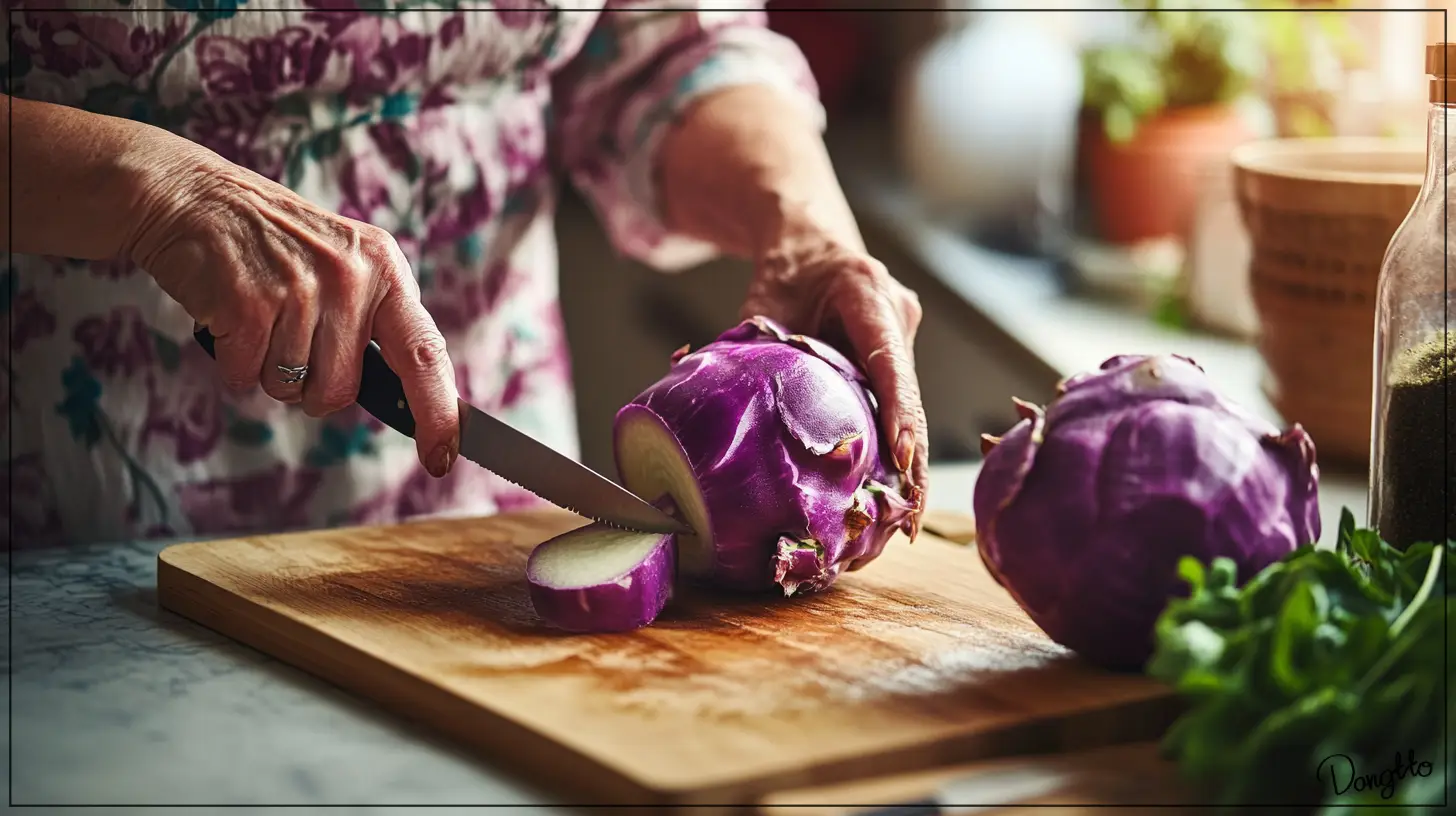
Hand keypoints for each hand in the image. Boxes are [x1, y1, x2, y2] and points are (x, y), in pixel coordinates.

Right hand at [120, 134, 460, 477]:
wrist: (192, 196)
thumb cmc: (272, 244)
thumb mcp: (343, 264)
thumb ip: (373, 323)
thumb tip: (404, 399)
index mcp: (385, 271)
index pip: (425, 354)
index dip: (437, 413)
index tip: (442, 456)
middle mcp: (351, 278)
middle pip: (341, 392)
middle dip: (310, 385)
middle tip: (287, 335)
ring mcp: (300, 289)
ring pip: (290, 390)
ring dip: (267, 369)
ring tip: (258, 315)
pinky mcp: (247, 303)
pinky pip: (245, 377)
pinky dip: (231, 361)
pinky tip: (229, 317)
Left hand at [742, 230, 928, 534]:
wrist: (811, 247)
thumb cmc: (783, 276)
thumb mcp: (760, 307)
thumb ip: (747, 350)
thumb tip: (702, 391)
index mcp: (865, 292)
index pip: (886, 357)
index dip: (896, 410)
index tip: (901, 455)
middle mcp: (897, 312)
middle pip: (907, 395)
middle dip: (910, 462)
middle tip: (909, 523)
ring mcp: (905, 335)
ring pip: (907, 406)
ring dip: (907, 465)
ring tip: (905, 524)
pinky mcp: (901, 357)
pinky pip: (897, 405)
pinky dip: (893, 449)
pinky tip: (892, 498)